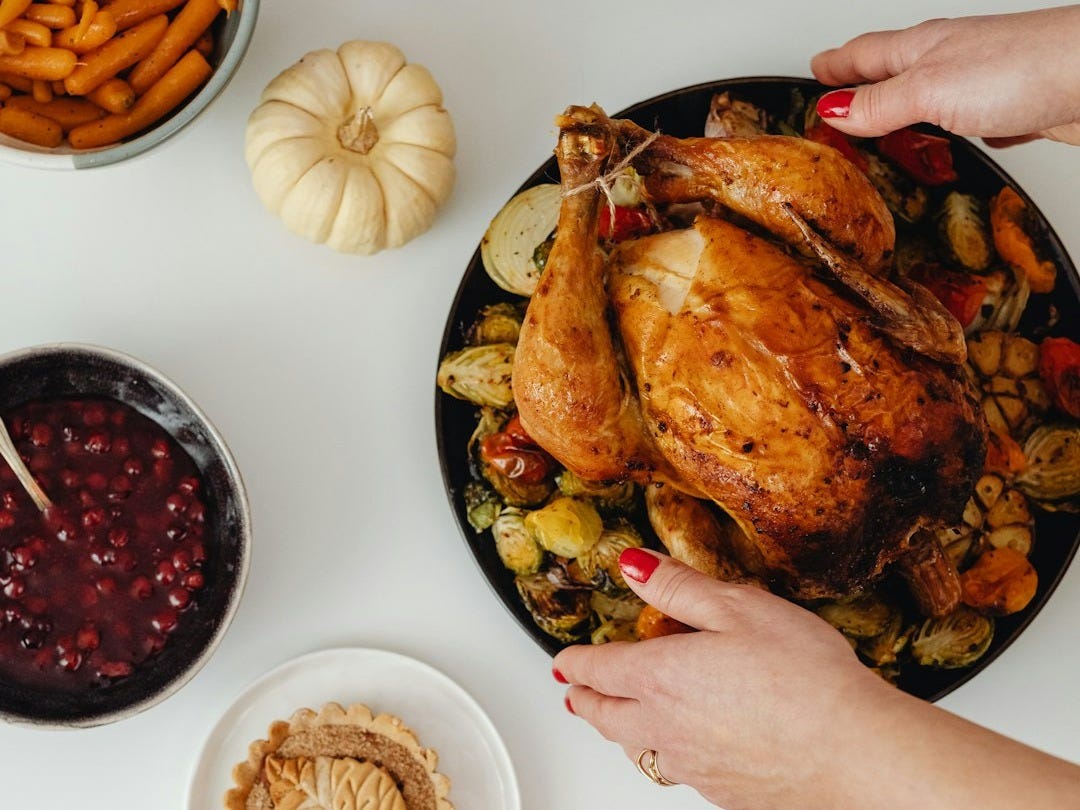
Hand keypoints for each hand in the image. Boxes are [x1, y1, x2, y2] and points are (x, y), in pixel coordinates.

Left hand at [552, 549, 891, 809]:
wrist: (855, 756)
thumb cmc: (805, 679)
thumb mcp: (738, 608)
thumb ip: (678, 588)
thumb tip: (635, 567)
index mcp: (661, 676)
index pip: (599, 669)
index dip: (577, 661)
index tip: (565, 658)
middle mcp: (667, 726)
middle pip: (605, 716)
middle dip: (584, 699)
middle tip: (573, 691)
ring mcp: (694, 765)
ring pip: (637, 749)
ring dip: (618, 730)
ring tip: (614, 721)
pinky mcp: (724, 791)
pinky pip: (675, 771)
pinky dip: (661, 754)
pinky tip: (677, 750)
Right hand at [810, 6, 1079, 145]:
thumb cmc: (1021, 66)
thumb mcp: (928, 90)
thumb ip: (879, 104)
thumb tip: (833, 110)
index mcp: (921, 50)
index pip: (864, 54)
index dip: (835, 64)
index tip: (813, 70)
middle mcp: (950, 60)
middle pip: (893, 73)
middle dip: (863, 85)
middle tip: (837, 97)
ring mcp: (982, 83)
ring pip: (929, 99)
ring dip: (904, 113)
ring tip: (882, 129)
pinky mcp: (1014, 108)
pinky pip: (969, 123)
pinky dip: (951, 136)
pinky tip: (953, 146)